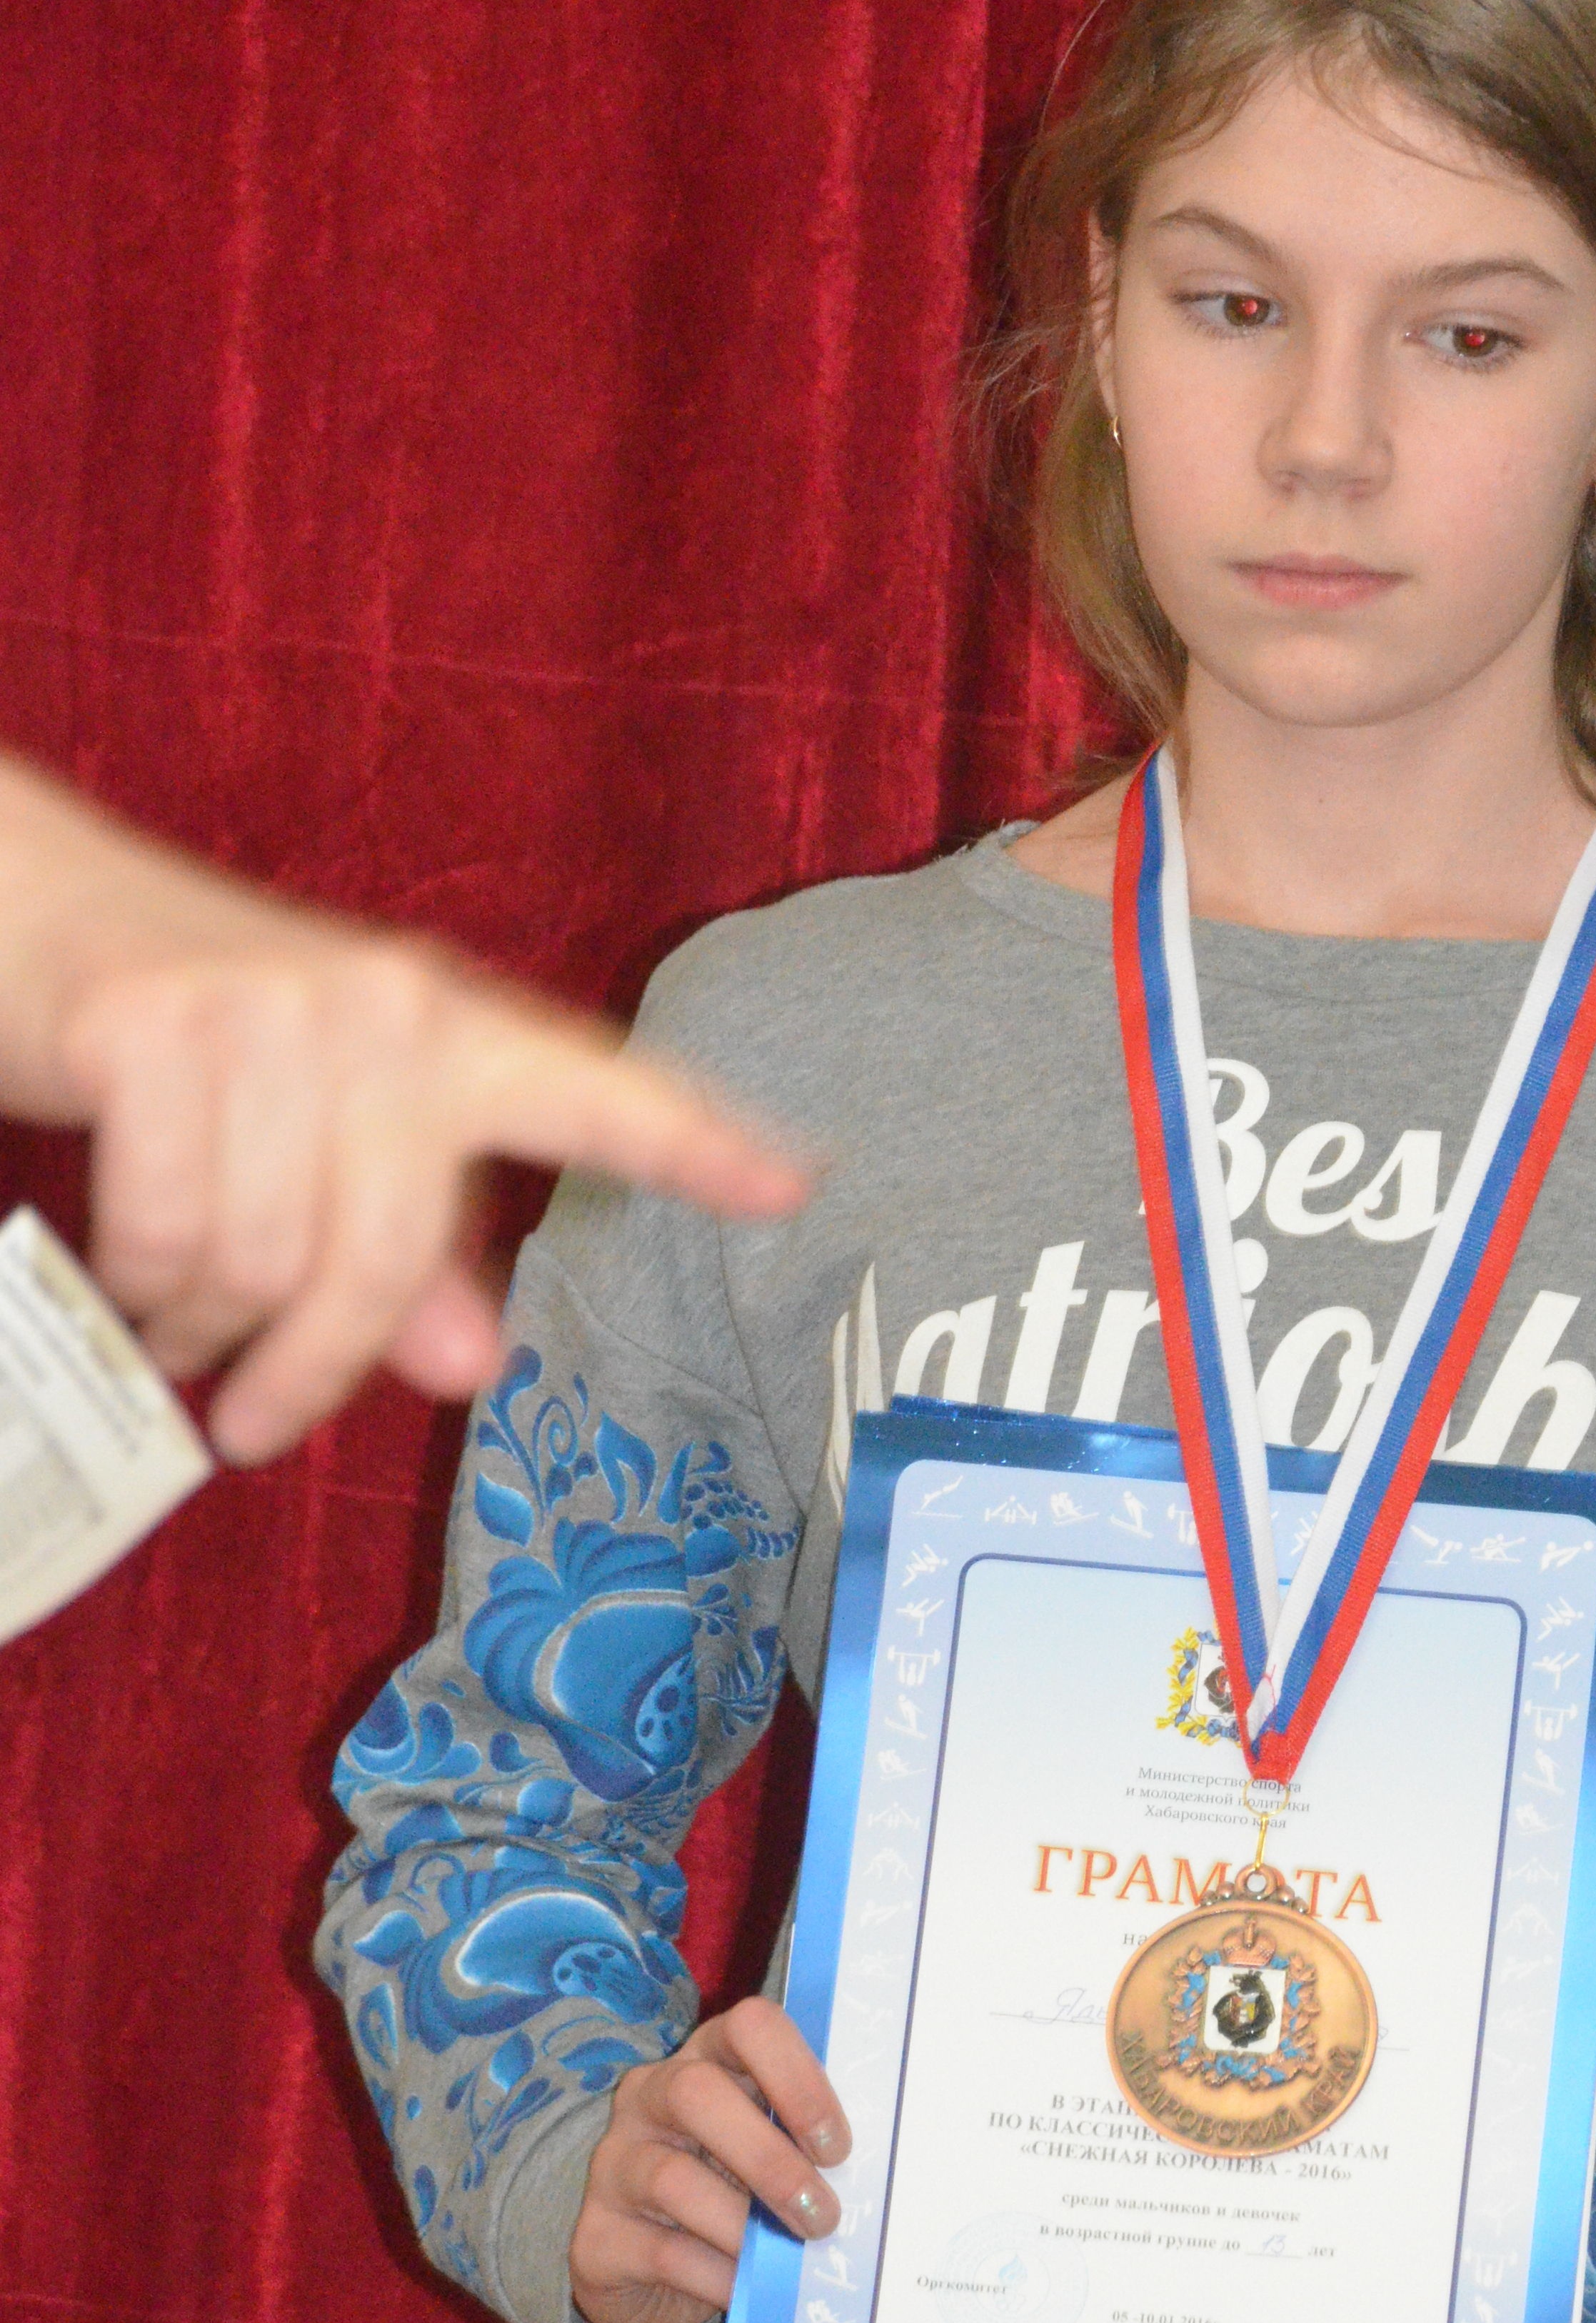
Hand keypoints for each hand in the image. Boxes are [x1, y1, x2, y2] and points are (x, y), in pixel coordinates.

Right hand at [0, 756, 806, 1459]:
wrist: (31, 907)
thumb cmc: (200, 1044)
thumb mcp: (323, 1137)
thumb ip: (410, 1254)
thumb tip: (474, 1365)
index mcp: (451, 1028)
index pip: (597, 1090)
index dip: (696, 1142)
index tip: (792, 1185)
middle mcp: (384, 1004)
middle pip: (391, 1253)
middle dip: (313, 1363)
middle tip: (253, 1415)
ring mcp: (271, 1007)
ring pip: (267, 1259)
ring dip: (203, 1322)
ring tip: (174, 1323)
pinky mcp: (154, 1025)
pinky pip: (168, 1227)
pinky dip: (135, 1276)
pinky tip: (125, 1270)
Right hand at [569, 1996, 850, 2322]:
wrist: (649, 2270)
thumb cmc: (733, 2191)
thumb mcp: (770, 2152)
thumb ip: (806, 2145)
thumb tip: (874, 2182)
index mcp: (708, 2057)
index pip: (749, 2025)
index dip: (797, 2077)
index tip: (837, 2147)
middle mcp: (650, 2096)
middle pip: (697, 2093)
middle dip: (770, 2159)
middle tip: (823, 2215)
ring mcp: (614, 2163)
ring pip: (674, 2179)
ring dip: (745, 2225)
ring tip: (791, 2256)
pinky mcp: (596, 2236)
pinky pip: (662, 2252)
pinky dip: (716, 2275)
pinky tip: (748, 2290)